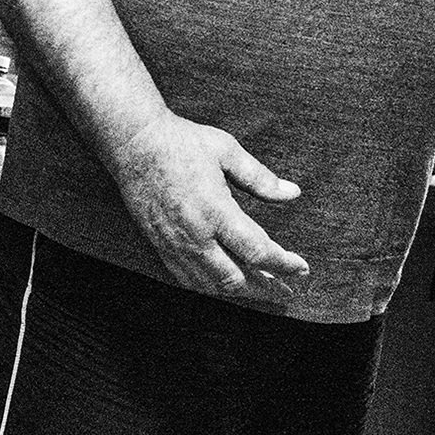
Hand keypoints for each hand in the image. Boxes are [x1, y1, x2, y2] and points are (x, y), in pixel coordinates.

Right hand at [108, 110, 309, 303]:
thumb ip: (261, 179)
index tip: (301, 269)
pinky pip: (187, 279)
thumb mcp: (227, 151)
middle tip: (286, 290)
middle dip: (266, 288)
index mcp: (215, 210)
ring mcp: (174, 244)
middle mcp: (194, 234)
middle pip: (236, 279)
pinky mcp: (159, 245)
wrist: (133, 143)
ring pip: (211, 286)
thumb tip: (293, 193)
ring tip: (261, 290)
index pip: (258, 251)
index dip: (283, 264)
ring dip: (240, 292)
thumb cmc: (182, 142)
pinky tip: (224, 285)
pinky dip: (210, 289)